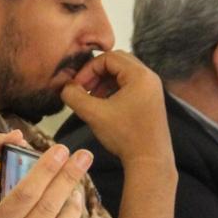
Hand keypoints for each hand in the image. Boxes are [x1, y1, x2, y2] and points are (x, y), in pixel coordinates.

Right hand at [60, 50, 172, 166]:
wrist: (150, 160)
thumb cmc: (126, 136)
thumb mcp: (94, 114)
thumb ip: (74, 97)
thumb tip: (65, 88)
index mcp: (140, 75)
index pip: (108, 57)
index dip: (89, 69)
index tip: (77, 85)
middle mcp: (149, 78)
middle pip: (117, 62)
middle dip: (96, 74)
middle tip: (84, 89)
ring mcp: (152, 89)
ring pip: (123, 74)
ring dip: (104, 82)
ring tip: (92, 99)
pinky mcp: (151, 100)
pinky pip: (130, 85)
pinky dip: (114, 90)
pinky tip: (104, 106)